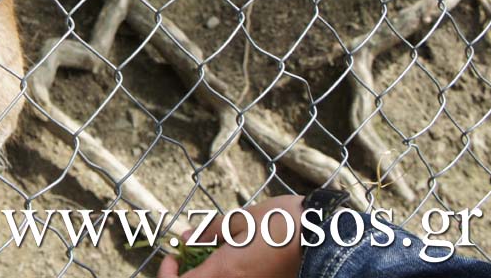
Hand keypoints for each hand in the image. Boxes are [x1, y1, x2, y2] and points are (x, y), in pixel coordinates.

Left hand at [158, 195, 304, 277]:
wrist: (322, 235)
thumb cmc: (280, 223)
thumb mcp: (239, 219)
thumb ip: (208, 232)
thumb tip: (186, 237)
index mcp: (224, 272)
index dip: (169, 273)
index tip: (172, 257)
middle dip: (189, 275)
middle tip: (187, 259)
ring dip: (207, 274)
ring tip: (211, 256)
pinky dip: (225, 275)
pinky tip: (232, 260)